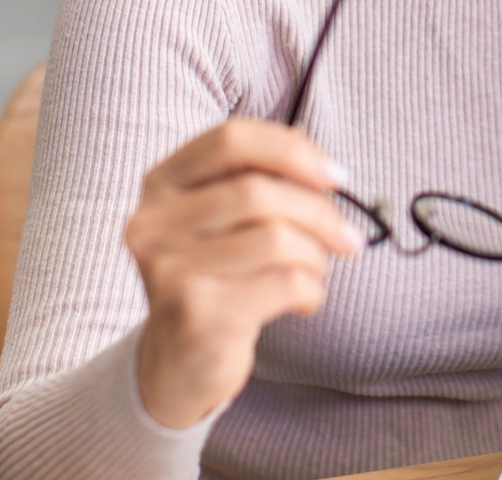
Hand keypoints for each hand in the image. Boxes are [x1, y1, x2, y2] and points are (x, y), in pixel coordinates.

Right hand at [124, 117, 364, 428]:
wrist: (179, 362)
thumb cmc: (219, 276)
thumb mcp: (226, 220)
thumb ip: (264, 183)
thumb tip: (327, 173)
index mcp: (161, 183)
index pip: (231, 139)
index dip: (291, 150)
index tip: (336, 177)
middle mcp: (153, 222)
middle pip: (258, 191)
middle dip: (319, 212)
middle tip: (348, 237)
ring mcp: (170, 270)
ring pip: (275, 238)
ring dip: (316, 255)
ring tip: (316, 270)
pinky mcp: (197, 315)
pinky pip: (283, 284)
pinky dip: (311, 289)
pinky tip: (304, 300)